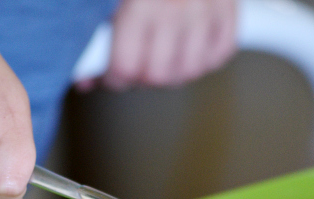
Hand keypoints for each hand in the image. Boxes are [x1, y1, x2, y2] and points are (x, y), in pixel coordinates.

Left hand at [76, 0, 236, 90]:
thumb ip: (92, 23)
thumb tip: (85, 74)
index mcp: (140, 2)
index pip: (128, 66)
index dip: (116, 77)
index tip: (112, 72)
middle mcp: (176, 8)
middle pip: (160, 75)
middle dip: (143, 77)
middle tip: (136, 63)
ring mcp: (206, 10)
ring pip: (191, 70)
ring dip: (173, 71)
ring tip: (161, 56)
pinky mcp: (229, 9)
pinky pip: (221, 53)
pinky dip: (204, 57)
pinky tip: (188, 46)